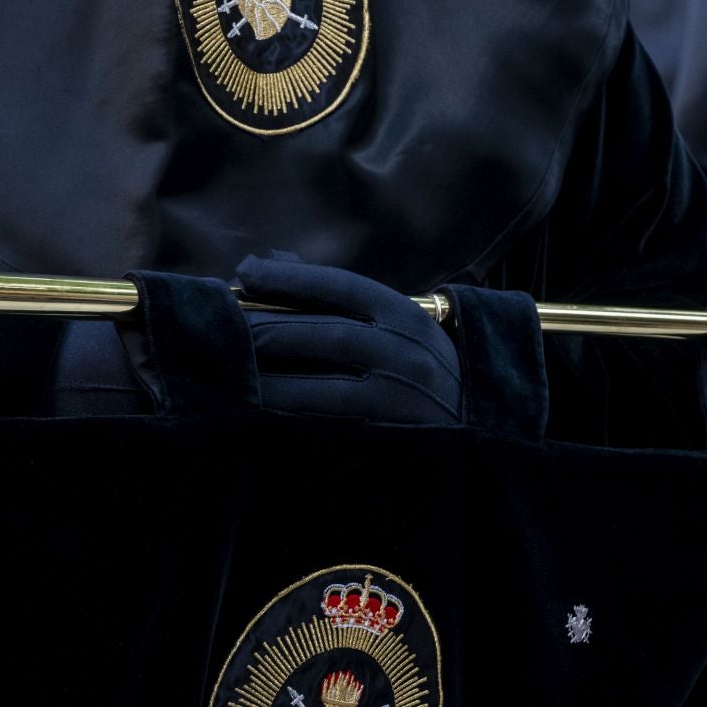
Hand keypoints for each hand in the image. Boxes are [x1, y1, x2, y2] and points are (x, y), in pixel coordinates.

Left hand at [235, 256, 460, 425]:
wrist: (484, 428)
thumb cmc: (425, 369)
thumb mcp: (399, 326)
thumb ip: (344, 302)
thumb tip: (270, 267)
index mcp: (407, 315)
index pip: (340, 286)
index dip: (288, 278)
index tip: (243, 274)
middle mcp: (406, 352)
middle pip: (323, 332)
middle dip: (266, 328)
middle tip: (222, 328)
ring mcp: (399, 399)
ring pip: (322, 383)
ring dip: (268, 377)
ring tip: (230, 371)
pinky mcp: (390, 440)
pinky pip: (331, 426)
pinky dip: (292, 416)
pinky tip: (260, 411)